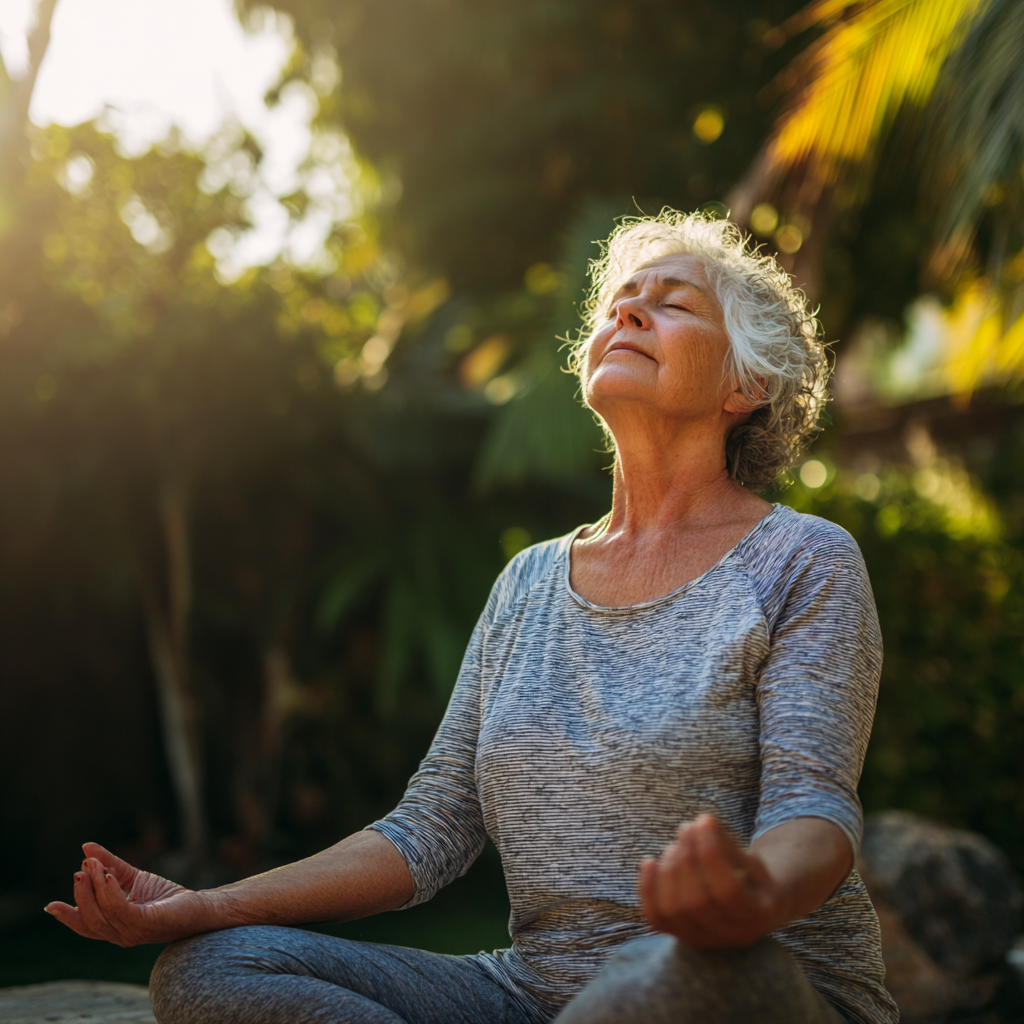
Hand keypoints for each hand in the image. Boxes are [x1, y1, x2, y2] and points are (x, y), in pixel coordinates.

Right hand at [45, 842, 210, 945]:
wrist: (197, 906)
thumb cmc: (164, 895)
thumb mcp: (131, 876)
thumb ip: (109, 864)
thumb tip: (85, 847)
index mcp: (113, 925)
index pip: (85, 924)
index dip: (67, 916)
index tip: (50, 905)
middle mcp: (119, 934)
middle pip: (89, 919)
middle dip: (81, 895)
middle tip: (79, 870)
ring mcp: (132, 932)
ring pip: (102, 914)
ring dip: (94, 888)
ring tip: (91, 866)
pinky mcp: (146, 924)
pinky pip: (121, 910)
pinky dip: (111, 893)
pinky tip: (109, 876)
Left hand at [638, 814, 782, 948]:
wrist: (749, 908)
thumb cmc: (750, 877)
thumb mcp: (750, 859)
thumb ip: (728, 844)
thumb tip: (704, 822)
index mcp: (758, 915)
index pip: (727, 890)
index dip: (711, 854)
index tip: (703, 821)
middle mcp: (731, 936)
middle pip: (696, 901)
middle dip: (686, 858)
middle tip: (686, 828)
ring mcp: (703, 940)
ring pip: (673, 911)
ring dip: (668, 871)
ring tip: (674, 845)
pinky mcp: (680, 936)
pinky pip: (656, 918)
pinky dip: (647, 889)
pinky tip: (649, 862)